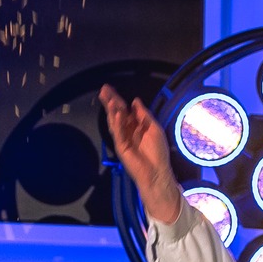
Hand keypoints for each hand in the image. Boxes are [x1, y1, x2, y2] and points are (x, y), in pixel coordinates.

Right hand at [97, 86, 181, 224]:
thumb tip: (135, 101)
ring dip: (111, 110)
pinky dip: (117, 123)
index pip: (124, 110)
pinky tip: (117, 113)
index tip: (110, 89)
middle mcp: (127, 130)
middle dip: (110, 101)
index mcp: (135, 126)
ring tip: (108, 98)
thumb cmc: (158, 152)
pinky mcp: (121, 147)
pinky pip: (118, 133)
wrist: (157, 172)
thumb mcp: (154, 128)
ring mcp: (122, 139)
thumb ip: (144, 115)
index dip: (118, 99)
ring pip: (115, 121)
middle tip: (103, 90)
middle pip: (116, 113)